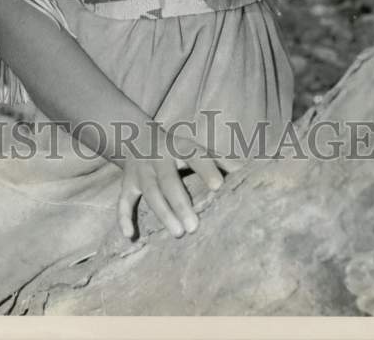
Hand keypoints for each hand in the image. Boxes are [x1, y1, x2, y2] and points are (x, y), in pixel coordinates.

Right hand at [116, 127, 235, 239]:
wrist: (137, 138)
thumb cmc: (179, 151)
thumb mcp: (198, 149)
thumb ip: (222, 161)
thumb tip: (251, 173)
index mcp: (181, 148)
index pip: (195, 156)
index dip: (207, 170)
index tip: (219, 186)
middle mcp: (159, 157)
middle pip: (169, 180)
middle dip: (181, 203)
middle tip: (194, 227)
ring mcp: (141, 170)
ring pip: (150, 191)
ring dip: (162, 212)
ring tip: (178, 233)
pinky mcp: (127, 183)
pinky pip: (123, 200)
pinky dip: (123, 217)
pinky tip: (130, 235)